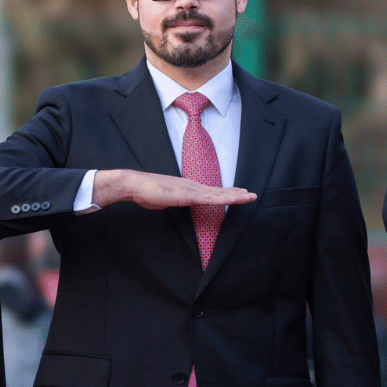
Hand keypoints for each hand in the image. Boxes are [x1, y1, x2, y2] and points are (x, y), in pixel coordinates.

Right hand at [92, 168, 256, 209]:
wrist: (136, 184)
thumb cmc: (145, 192)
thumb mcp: (162, 199)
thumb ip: (169, 200)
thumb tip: (168, 202)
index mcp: (186, 187)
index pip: (210, 191)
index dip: (224, 192)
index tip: (236, 193)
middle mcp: (192, 186)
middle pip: (218, 191)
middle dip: (235, 193)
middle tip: (250, 194)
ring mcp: (192, 190)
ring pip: (219, 194)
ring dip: (236, 196)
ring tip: (249, 197)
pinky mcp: (189, 195)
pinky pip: (211, 199)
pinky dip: (225, 199)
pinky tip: (235, 199)